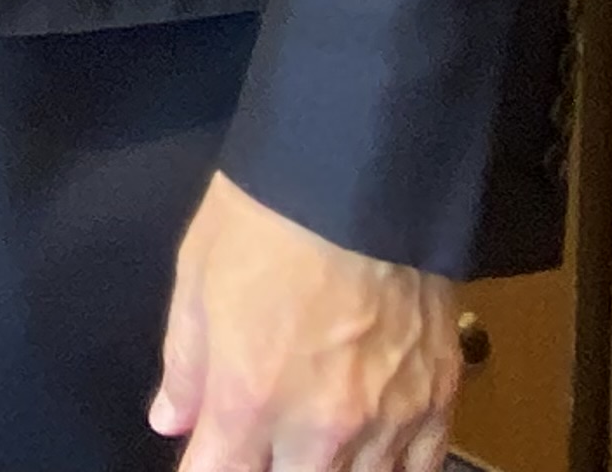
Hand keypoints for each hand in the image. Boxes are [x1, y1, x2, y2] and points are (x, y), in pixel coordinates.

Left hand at [150, 172, 465, 471]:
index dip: (206, 471)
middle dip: (267, 469)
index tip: (205, 455)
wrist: (362, 170)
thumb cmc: (269, 212)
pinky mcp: (438, 396)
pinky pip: (422, 468)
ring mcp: (387, 417)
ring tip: (313, 444)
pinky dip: (394, 467)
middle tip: (263, 440)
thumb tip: (173, 417)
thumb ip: (185, 362)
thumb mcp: (196, 276)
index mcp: (250, 396)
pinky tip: (375, 454)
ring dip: (328, 468)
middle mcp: (319, 425)